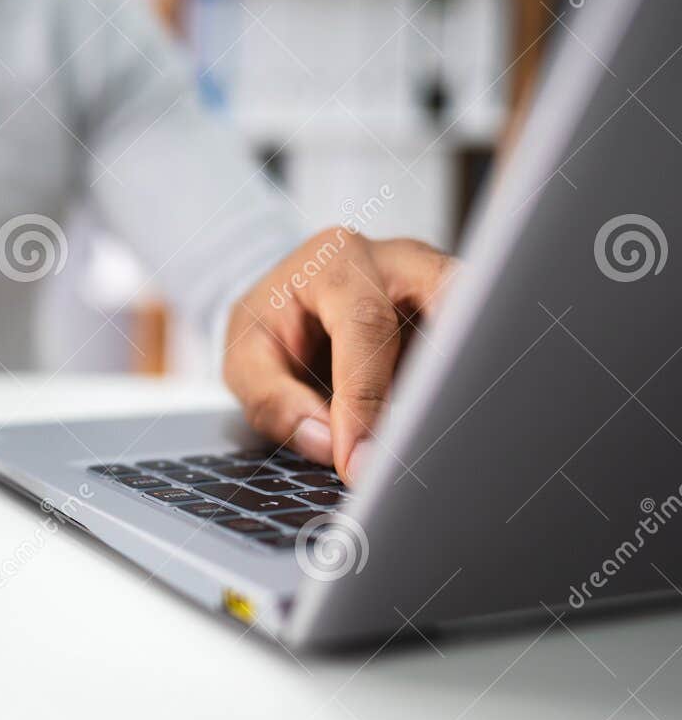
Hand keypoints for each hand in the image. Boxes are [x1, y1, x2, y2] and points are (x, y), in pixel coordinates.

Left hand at [222, 230, 456, 485]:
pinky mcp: (458, 314)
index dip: (365, 397)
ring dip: (463, 381)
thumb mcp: (243, 359)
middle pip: (449, 300)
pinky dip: (464, 388)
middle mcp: (398, 261)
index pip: (366, 325)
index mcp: (336, 261)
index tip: (360, 459)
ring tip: (440, 442)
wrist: (287, 304)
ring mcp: (436, 283)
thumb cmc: (268, 326)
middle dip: (442, 373)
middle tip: (423, 444)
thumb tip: (327, 444)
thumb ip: (273, 401)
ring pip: (476, 322)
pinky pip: (476, 348)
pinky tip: (448, 430)